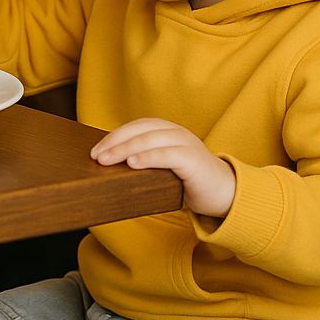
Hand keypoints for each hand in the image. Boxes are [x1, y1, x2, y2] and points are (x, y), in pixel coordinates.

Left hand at [91, 118, 236, 217]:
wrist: (224, 193)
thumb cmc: (189, 182)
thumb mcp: (164, 168)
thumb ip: (145, 162)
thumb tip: (111, 168)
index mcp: (168, 131)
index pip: (137, 126)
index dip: (114, 135)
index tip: (95, 150)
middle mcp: (177, 133)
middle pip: (140, 130)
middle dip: (114, 142)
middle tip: (95, 156)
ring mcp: (186, 144)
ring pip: (150, 140)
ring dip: (125, 149)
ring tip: (106, 160)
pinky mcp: (192, 160)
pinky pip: (167, 155)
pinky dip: (148, 157)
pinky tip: (132, 163)